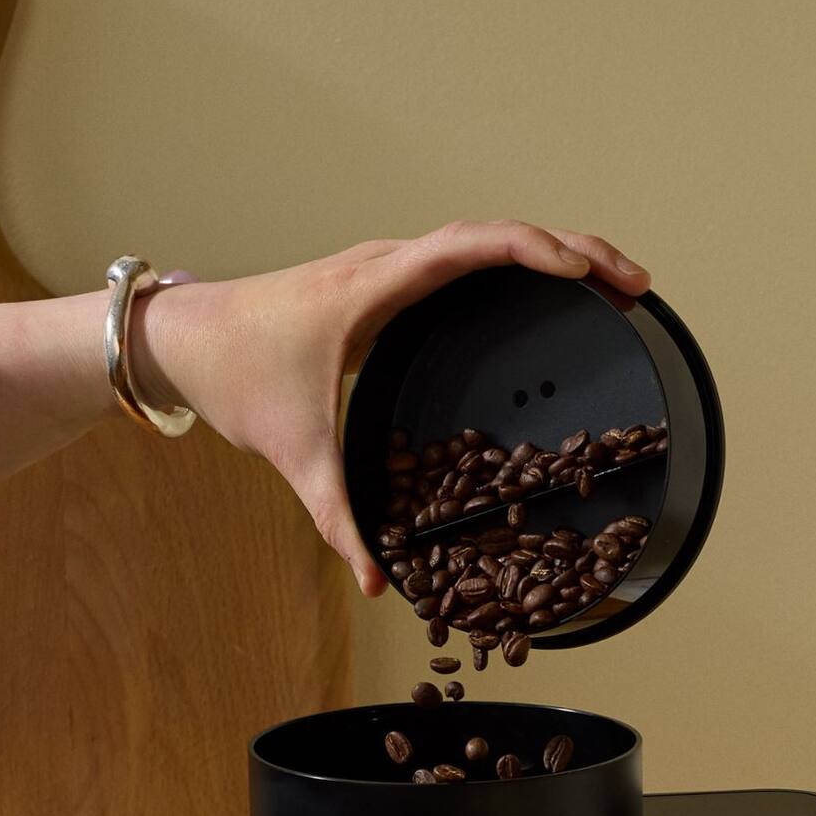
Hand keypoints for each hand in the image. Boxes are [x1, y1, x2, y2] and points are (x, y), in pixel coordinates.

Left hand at [143, 220, 649, 594]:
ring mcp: (390, 267)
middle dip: (575, 249)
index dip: (538, 252)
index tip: (591, 272)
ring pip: (488, 238)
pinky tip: (550, 290)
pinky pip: (467, 256)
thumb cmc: (233, 376)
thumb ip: (339, 520)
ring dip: (552, 250)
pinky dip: (518, 263)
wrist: (180, 335)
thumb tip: (379, 582)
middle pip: (500, 233)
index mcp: (375, 288)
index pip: (473, 247)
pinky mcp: (388, 281)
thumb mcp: (292, 453)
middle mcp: (389, 264)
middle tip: (635, 284)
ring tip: (614, 283)